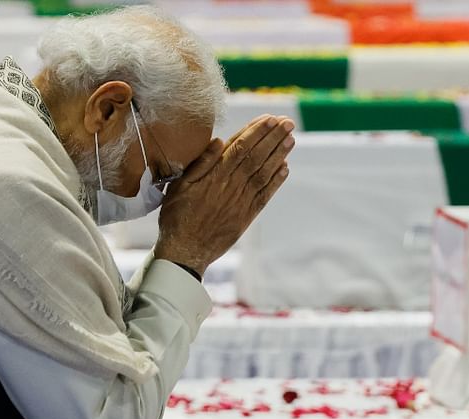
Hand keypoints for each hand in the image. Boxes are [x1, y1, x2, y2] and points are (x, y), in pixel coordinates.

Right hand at [155, 114, 294, 276]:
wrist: (186, 250)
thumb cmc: (178, 216)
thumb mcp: (181, 185)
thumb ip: (201, 162)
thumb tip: (218, 140)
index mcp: (215, 175)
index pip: (241, 146)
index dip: (256, 131)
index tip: (269, 118)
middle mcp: (232, 185)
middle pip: (257, 156)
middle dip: (273, 137)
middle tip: (287, 122)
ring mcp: (242, 200)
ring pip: (264, 172)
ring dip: (279, 154)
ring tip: (290, 138)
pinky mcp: (247, 215)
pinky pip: (265, 194)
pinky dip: (276, 180)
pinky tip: (285, 168)